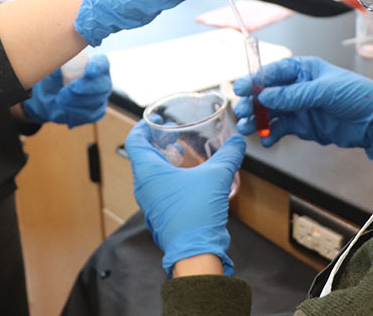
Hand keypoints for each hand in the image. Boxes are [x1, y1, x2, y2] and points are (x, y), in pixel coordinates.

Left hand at [22, 55, 111, 126]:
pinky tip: (65, 107)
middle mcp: (101, 81)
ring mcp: (100, 97)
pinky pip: (91, 114)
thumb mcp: (52, 71)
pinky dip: (76, 111)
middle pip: (103, 85)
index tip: (89, 71)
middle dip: (86, 87)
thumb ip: (56, 66)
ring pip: (96, 100)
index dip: (98, 67)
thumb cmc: (53, 80)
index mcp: (94, 65)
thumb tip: (57, 61)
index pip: (102, 64)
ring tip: (61, 98)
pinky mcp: (95, 112)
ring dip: (77, 100)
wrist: (47, 100)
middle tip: (70, 88)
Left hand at [125, 120, 244, 275]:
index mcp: (148, 172)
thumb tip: (237, 142)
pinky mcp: (159, 214)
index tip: (153, 120)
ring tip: (180, 154)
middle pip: (142, 156)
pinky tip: (187, 179)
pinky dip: (167, 178)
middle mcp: (143, 187)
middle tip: (171, 134)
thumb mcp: (216, 176)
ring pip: (149, 174)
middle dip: (156, 142)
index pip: (134, 141)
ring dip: (162, 161)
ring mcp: (149, 203)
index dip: (142, 127)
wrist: (195, 252)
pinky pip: (157, 190)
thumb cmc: (196, 215)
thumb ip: (228, 155)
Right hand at [233, 56, 372, 158]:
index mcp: (304, 70)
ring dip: (258, 119)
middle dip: (252, 102)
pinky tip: (265, 140)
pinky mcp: (302, 125)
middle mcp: (298, 87)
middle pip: (268, 93)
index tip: (241, 88)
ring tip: (247, 127)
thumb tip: (266, 96)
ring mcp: (299, 107)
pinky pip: (281, 129)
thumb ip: (295, 95)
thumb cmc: (358, 95)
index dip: (256, 80)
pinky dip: (271, 135)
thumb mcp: (325, 91)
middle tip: (241, 110)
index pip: (274, 72)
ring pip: (271, 112)